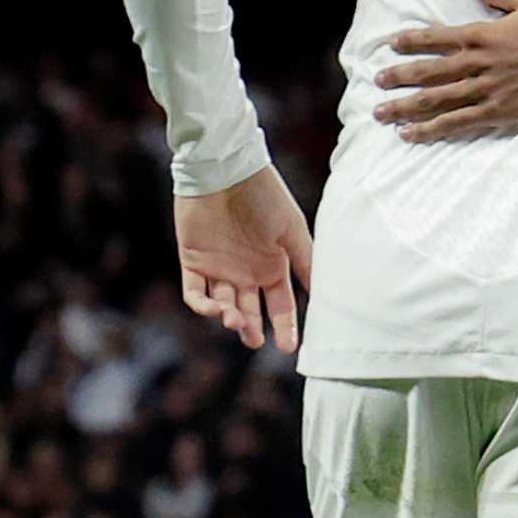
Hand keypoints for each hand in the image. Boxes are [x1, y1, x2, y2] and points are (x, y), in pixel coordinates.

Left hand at [172, 166, 311, 350]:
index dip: (285, 326)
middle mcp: (246, 270)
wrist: (225, 170)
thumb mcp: (293, 231)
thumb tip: (325, 295)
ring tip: (236, 322)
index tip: (289, 347)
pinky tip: (216, 310)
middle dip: (253, 329)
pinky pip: (195, 293)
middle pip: (250, 310)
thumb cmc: (264, 197)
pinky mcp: (193, 262)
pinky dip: (204, 307)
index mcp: (272, 264)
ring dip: (230, 319)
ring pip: (223, 306)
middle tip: (256, 340)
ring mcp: (219, 267)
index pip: (280, 304)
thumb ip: (306, 263)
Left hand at [380, 0, 517, 139]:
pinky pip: (457, 122)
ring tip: (381, 113)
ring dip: (405, 107)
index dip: (411, 41)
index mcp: (482, 35)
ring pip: (436, 100)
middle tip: (377, 82)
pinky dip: (432, 129)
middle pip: (428, 72)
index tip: (392, 44)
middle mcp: (477, 63)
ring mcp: (485, 90)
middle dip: (398, 77)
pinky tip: (412, 134)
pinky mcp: (496, 113)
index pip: (436, 38)